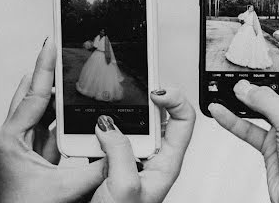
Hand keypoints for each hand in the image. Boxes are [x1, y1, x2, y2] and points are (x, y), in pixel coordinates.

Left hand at [0, 38, 105, 202]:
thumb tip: (124, 149)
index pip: (33, 94)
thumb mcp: (67, 190)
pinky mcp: (33, 149)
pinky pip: (49, 118)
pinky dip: (64, 107)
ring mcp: (22, 142)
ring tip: (75, 67)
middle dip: (51, 70)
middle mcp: (13, 137)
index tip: (52, 42)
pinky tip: (78, 99)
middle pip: (34, 92)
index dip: (45, 67)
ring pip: (41, 104)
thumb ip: (98, 168)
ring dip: (59, 89)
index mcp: (12, 140)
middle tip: (66, 48)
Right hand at [91, 88, 195, 202]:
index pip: (184, 119)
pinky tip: (93, 131)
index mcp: (167, 163)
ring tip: (109, 114)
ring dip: (120, 117)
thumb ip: (120, 152)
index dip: (175, 99)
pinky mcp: (113, 163)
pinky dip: (102, 131)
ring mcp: (133, 160)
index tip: (155, 92)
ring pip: (132, 126)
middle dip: (144, 102)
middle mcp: (153, 159)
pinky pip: (111, 139)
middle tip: (132, 93)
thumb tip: (109, 124)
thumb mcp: (124, 186)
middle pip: (157, 117)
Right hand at [210, 25, 278, 202]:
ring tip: (233, 84)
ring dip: (248, 94)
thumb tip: (245, 88)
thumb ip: (267, 102)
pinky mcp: (272, 143)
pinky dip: (234, 119)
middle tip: (255, 52)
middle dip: (271, 65)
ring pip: (265, 101)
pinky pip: (250, 126)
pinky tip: (220, 110)